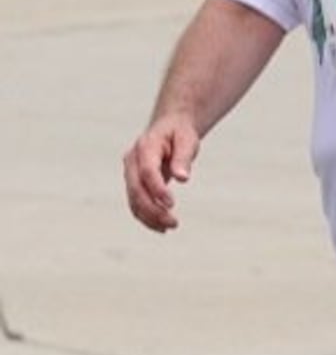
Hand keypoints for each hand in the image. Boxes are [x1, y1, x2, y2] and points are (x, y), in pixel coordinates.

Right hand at [122, 115, 200, 231]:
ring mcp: (129, 172)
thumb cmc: (180, 133)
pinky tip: (161, 227)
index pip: (147, 171)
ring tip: (171, 226)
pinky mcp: (133, 183)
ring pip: (133, 200)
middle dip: (152, 209)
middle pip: (136, 189)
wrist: (169, 127)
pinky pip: (135, 203)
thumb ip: (183, 158)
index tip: (171, 204)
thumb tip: (182, 178)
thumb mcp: (187, 139)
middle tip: (173, 223)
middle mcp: (132, 161)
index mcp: (146, 146)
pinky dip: (146, 217)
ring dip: (149, 217)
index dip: (157, 189)